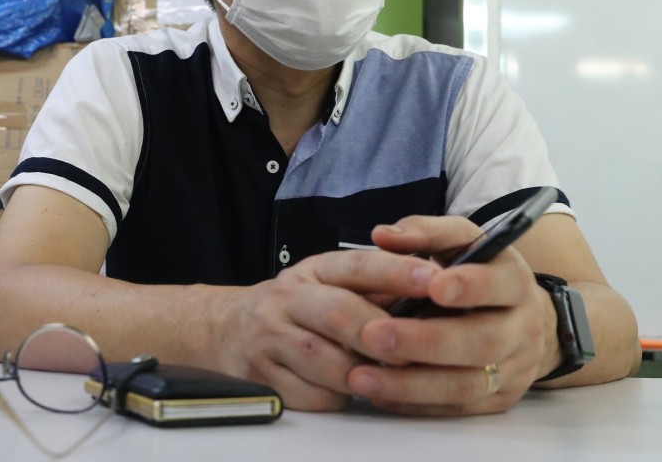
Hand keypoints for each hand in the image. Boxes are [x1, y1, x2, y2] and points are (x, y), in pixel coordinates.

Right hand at [213, 247, 441, 411]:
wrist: (227, 327)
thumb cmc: (297, 307)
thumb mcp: (328, 283)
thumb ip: (375, 287)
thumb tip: (433, 292)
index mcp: (313, 271)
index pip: (357, 266)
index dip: (397, 271)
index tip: (434, 279)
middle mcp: (287, 298)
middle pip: (339, 314)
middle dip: (380, 334)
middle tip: (412, 350)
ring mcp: (269, 337)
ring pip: (325, 361)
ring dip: (360, 373)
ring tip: (380, 375)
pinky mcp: (261, 375)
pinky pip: (312, 394)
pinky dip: (337, 396)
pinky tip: (345, 389)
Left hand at [345, 215, 553, 414]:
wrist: (523, 317)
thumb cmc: (477, 271)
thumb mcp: (459, 242)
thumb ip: (424, 233)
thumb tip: (382, 235)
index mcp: (513, 282)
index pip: (499, 284)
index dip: (470, 286)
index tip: (433, 287)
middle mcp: (522, 328)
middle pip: (482, 341)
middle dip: (425, 341)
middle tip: (372, 335)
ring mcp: (515, 369)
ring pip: (467, 384)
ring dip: (411, 383)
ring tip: (360, 376)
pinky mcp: (499, 399)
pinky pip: (458, 408)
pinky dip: (416, 404)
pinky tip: (379, 394)